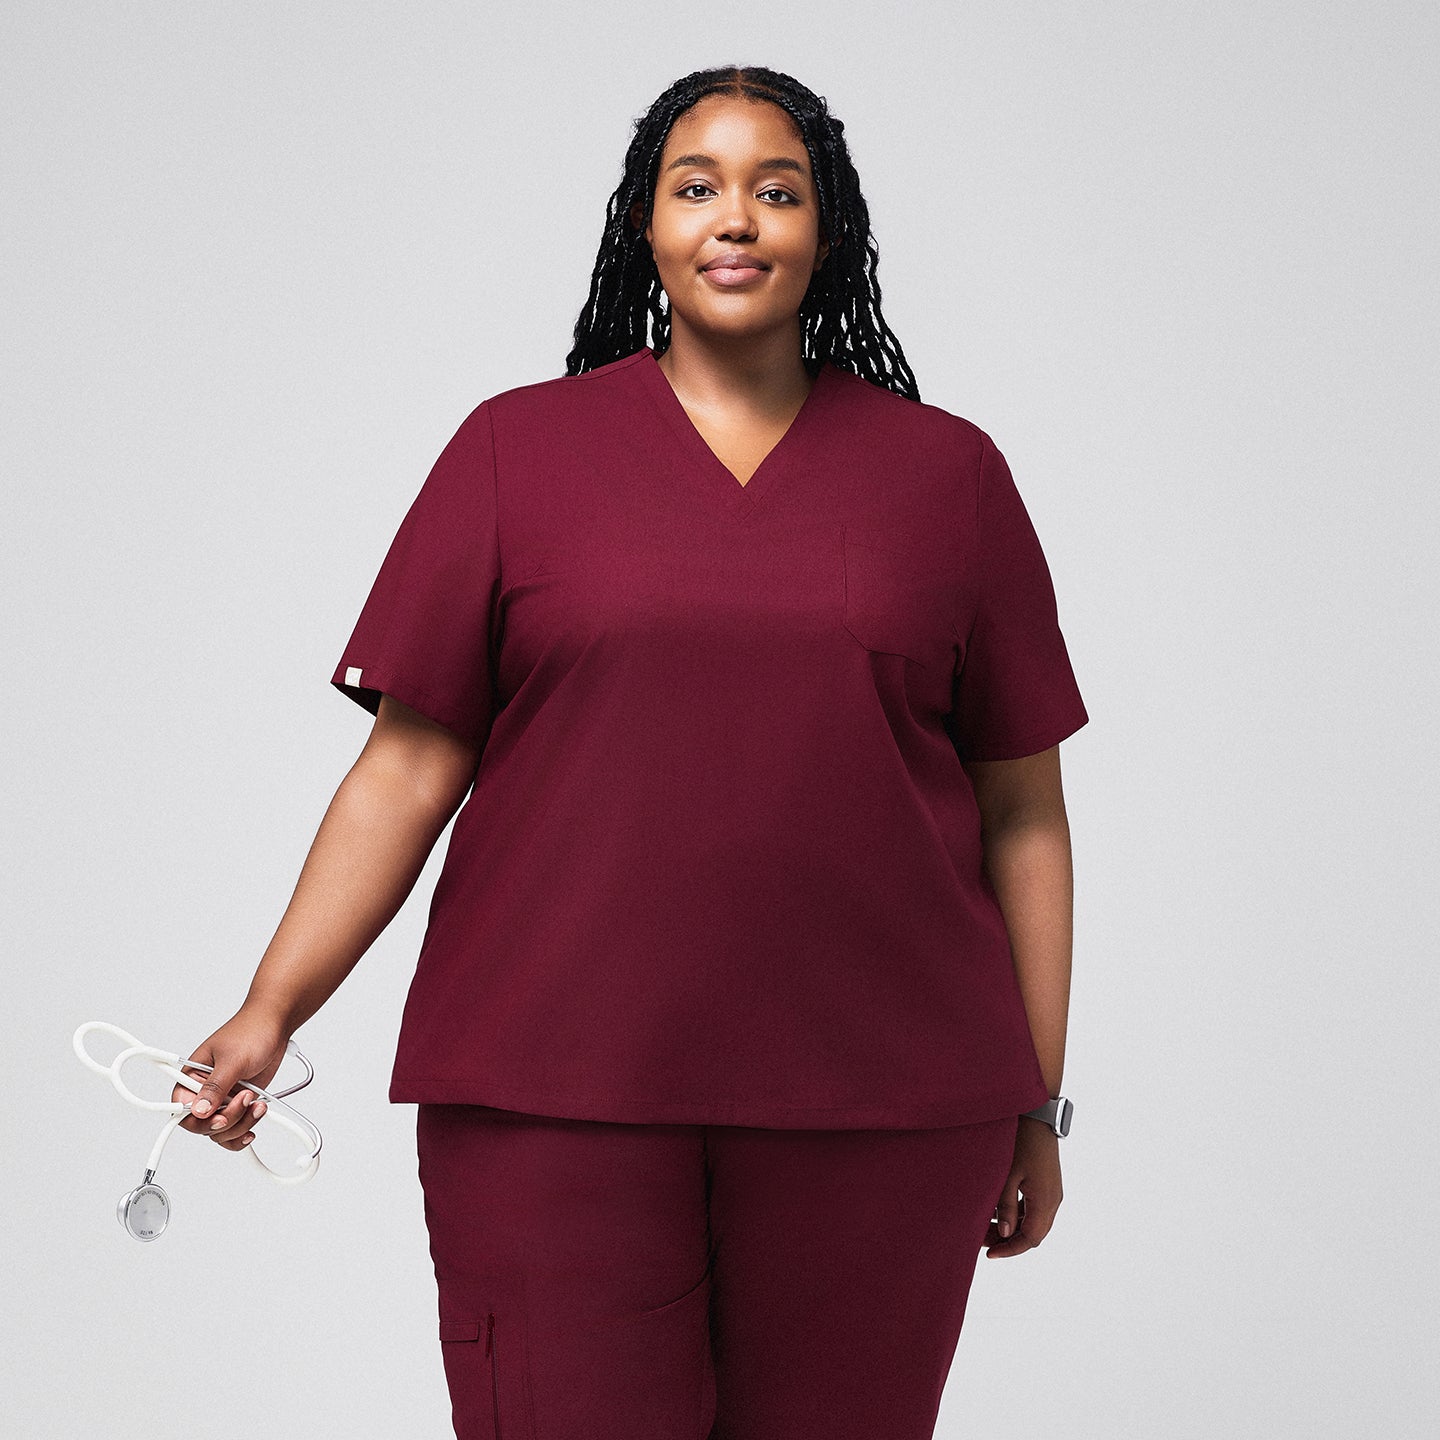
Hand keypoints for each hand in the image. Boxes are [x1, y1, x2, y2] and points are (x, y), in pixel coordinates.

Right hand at [170, 1008, 290, 1153]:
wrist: (275, 1026)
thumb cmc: (251, 1032)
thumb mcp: (233, 1059)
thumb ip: (216, 1086)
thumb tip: (199, 1111)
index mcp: (192, 1077)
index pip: (181, 1110)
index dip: (198, 1121)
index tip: (220, 1118)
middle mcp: (204, 1091)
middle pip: (203, 1126)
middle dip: (228, 1119)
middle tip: (246, 1098)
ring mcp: (223, 1099)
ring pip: (222, 1131)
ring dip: (242, 1123)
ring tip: (257, 1102)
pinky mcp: (239, 1102)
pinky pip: (236, 1128)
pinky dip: (247, 1128)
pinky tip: (257, 1115)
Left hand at [983, 1115, 1062, 1258]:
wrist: (1037, 1115)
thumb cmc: (1021, 1142)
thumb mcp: (1008, 1175)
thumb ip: (1006, 1206)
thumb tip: (1006, 1235)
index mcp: (1045, 1201)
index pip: (1030, 1239)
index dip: (1009, 1250)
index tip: (988, 1254)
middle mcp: (1053, 1200)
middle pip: (1033, 1233)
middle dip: (1009, 1241)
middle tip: (982, 1241)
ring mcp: (1052, 1192)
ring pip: (1033, 1222)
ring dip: (1013, 1228)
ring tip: (986, 1226)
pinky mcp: (1048, 1184)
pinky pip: (1034, 1208)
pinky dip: (1018, 1215)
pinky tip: (999, 1210)